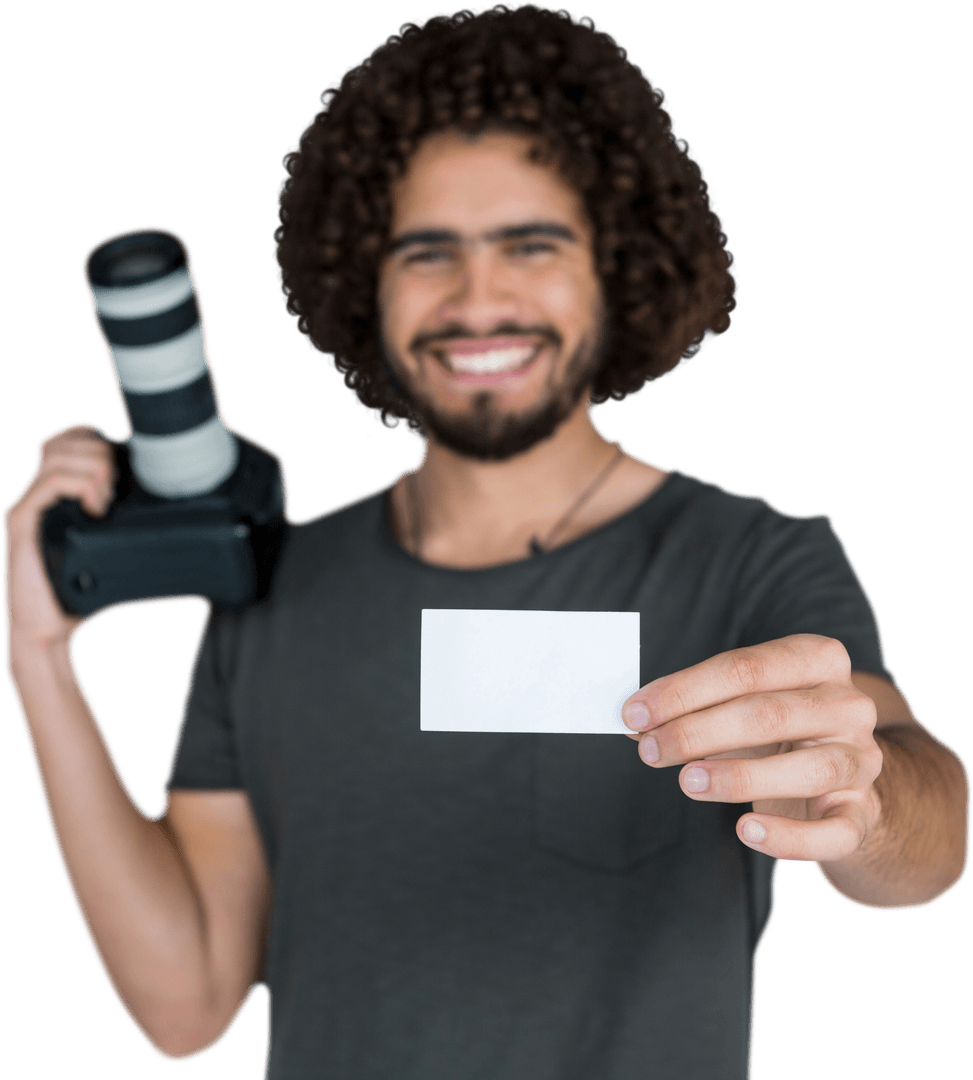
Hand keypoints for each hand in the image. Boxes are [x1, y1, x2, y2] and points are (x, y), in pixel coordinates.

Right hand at [2, 422, 115, 651]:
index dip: (103, 440)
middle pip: (63, 439)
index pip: (74, 438)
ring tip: (109, 496)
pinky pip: (47, 484)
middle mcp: (41, 494)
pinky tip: (96, 505)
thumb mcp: (114, 552)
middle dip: (98, 448)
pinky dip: (77, 484)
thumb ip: (132, 527)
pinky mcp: (22, 523)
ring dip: (93, 465)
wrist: (47, 630)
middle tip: (119, 481)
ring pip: (57, 455)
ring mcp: (30, 506)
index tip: (130, 465)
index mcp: (61, 493)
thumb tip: (183, 517)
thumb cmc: (79, 595)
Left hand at [622, 635, 883, 862]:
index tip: (636, 712)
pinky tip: (747, 831)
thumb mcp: (743, 705)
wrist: (842, 781)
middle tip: (650, 749)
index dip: (684, 691)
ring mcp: (861, 759)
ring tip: (686, 781)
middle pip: (768, 713)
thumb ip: (696, 708)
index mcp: (817, 659)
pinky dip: (789, 836)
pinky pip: (833, 831)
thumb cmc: (780, 731)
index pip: (744, 668)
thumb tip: (637, 722)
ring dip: (738, 777)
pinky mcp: (864, 813)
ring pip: (805, 768)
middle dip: (698, 731)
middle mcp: (848, 705)